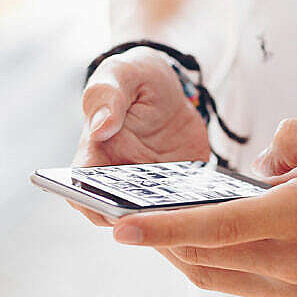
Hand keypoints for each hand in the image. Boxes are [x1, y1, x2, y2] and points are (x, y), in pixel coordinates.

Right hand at [68, 46, 210, 225]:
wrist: (171, 90)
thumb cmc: (136, 79)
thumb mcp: (121, 75)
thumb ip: (107, 96)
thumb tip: (100, 126)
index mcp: (94, 154)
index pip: (81, 189)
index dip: (90, 204)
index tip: (109, 208)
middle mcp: (117, 179)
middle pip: (119, 212)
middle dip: (135, 220)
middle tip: (158, 215)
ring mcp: (148, 189)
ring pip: (154, 219)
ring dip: (168, 221)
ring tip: (189, 214)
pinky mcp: (176, 192)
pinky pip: (184, 209)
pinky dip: (196, 212)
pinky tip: (215, 206)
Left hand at [109, 119, 296, 296]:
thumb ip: (295, 137)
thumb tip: (259, 163)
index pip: (213, 229)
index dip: (161, 231)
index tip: (118, 228)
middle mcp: (289, 266)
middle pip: (202, 260)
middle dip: (161, 243)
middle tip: (131, 221)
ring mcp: (295, 292)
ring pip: (218, 278)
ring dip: (185, 256)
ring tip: (162, 231)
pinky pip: (244, 285)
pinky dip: (218, 264)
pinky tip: (214, 241)